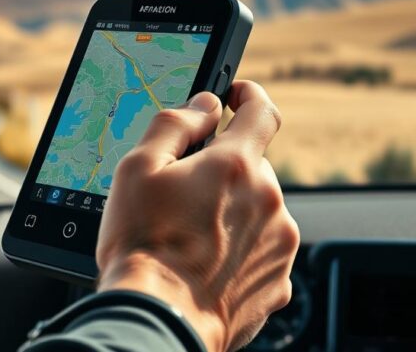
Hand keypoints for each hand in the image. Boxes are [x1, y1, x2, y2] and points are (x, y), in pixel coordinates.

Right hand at [95, 81, 299, 351]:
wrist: (158, 319)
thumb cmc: (141, 245)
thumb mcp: (137, 169)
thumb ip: (173, 125)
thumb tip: (202, 106)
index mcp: (236, 166)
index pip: (261, 111)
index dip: (248, 95)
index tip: (236, 95)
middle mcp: (268, 201)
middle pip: (252, 167)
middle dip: (222, 171)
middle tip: (181, 192)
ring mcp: (278, 245)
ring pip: (257, 210)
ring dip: (230, 212)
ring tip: (185, 237)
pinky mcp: (277, 283)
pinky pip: (260, 251)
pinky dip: (237, 250)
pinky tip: (201, 263)